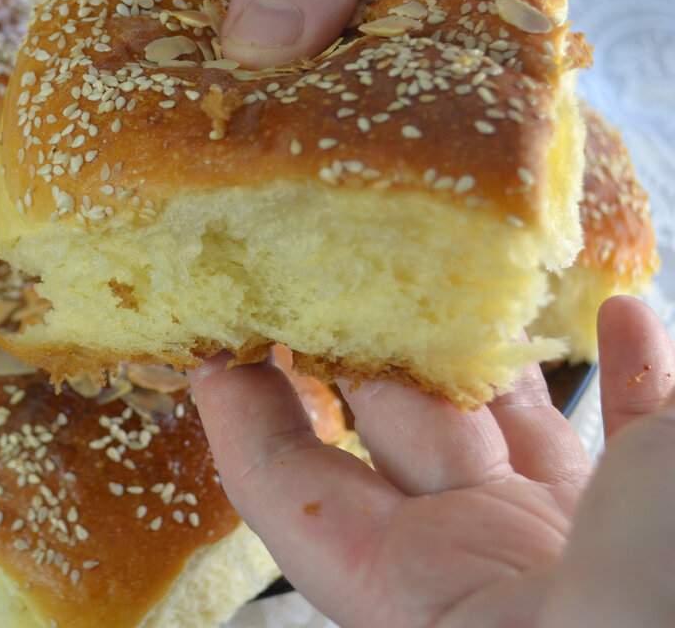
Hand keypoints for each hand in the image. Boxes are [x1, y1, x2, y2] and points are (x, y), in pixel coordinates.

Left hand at [187, 295, 674, 627]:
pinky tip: (625, 313)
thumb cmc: (640, 619)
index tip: (211, 334)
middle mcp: (489, 564)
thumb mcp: (544, 602)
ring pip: (510, 417)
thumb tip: (364, 381)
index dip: (240, 412)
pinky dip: (636, 370)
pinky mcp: (664, 504)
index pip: (290, 488)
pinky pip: (639, 429)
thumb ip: (403, 522)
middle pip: (396, 424)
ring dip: (488, 342)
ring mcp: (586, 538)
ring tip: (457, 266)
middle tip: (327, 251)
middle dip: (360, 341)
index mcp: (422, 598)